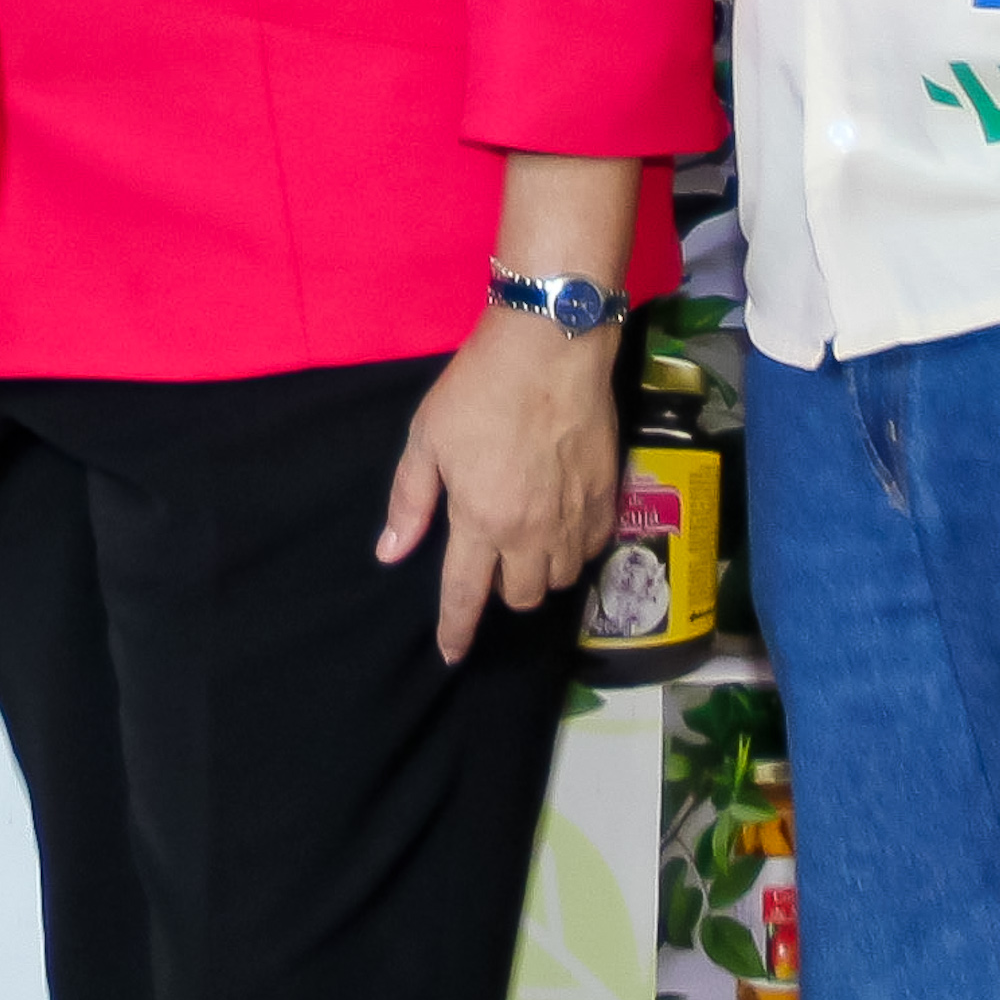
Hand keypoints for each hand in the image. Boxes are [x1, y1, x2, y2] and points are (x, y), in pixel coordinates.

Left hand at [376, 309, 622, 663]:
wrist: (552, 346)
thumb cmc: (479, 388)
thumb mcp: (427, 438)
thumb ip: (410, 501)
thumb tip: (391, 554)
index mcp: (480, 520)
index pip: (465, 596)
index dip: (456, 631)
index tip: (452, 653)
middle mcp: (530, 532)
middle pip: (522, 597)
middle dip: (503, 592)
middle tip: (493, 561)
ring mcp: (574, 518)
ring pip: (561, 578)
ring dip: (541, 572)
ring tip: (529, 543)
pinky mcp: (609, 497)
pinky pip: (593, 548)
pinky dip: (576, 548)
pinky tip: (564, 524)